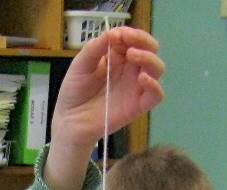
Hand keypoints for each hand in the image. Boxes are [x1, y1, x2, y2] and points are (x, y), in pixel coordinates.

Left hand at [50, 28, 164, 153]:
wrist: (69, 120)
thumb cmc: (74, 91)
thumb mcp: (81, 64)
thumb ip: (96, 48)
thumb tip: (114, 33)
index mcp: (118, 57)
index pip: (134, 39)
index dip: (130, 34)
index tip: (117, 35)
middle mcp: (130, 70)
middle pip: (150, 50)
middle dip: (143, 41)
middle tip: (128, 42)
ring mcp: (136, 87)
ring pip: (157, 68)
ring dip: (149, 58)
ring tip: (132, 55)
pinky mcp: (138, 106)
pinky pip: (156, 95)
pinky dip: (154, 85)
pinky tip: (143, 78)